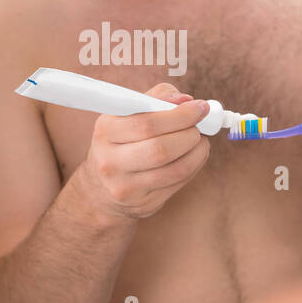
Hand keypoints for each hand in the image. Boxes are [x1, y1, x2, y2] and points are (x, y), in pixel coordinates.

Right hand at [79, 83, 210, 219]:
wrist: (101, 189)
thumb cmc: (122, 141)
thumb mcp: (127, 114)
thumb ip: (156, 98)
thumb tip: (185, 100)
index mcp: (105, 132)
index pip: (147, 123)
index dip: (180, 115)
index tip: (200, 107)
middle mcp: (110, 161)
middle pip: (161, 148)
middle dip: (190, 134)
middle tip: (199, 126)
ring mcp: (126, 187)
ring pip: (176, 169)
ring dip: (197, 151)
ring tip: (200, 140)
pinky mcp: (144, 204)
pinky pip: (179, 182)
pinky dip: (194, 165)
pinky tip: (194, 155)